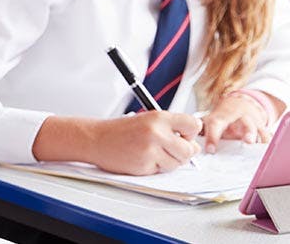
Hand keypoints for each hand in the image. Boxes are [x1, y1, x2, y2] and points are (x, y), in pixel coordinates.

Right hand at [87, 111, 201, 174]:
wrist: (96, 139)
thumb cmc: (120, 131)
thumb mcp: (146, 120)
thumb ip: (170, 129)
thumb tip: (194, 145)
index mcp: (159, 117)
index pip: (194, 125)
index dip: (191, 134)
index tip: (183, 136)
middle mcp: (156, 132)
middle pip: (190, 150)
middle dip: (182, 153)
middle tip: (168, 150)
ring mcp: (150, 150)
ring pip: (177, 164)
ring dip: (168, 162)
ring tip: (151, 154)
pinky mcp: (144, 165)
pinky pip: (161, 172)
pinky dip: (154, 168)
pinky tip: (141, 159)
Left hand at [200, 94, 273, 151]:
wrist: (239, 104)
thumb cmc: (223, 116)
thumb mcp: (211, 120)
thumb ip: (203, 131)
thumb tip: (190, 145)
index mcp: (222, 116)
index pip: (216, 125)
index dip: (213, 137)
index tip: (211, 150)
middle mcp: (240, 118)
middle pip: (246, 123)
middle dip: (248, 131)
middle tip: (248, 141)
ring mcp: (254, 122)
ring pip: (261, 129)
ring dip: (261, 138)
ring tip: (262, 148)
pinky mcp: (263, 128)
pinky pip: (269, 135)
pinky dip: (270, 142)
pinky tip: (271, 150)